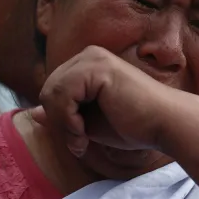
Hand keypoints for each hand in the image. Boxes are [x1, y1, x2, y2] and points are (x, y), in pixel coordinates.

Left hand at [31, 46, 175, 156]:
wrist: (165, 124)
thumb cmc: (134, 125)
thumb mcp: (89, 123)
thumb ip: (63, 116)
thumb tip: (33, 112)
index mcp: (88, 64)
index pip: (53, 90)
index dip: (58, 119)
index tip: (78, 141)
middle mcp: (89, 55)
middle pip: (48, 89)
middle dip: (58, 121)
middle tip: (79, 143)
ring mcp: (93, 58)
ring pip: (51, 92)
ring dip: (62, 124)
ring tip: (81, 140)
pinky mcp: (98, 68)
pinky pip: (63, 94)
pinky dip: (67, 119)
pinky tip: (84, 132)